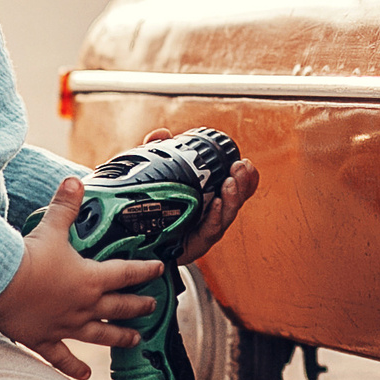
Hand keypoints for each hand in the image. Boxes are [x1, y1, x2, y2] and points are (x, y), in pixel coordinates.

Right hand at [0, 177, 163, 379]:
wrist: (1, 285)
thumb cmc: (28, 257)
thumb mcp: (50, 227)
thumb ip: (66, 206)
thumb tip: (74, 180)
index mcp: (90, 278)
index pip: (126, 273)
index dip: (145, 270)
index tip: (160, 269)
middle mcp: (84, 305)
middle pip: (119, 307)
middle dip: (138, 306)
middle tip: (153, 307)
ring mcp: (66, 326)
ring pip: (101, 335)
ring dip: (120, 337)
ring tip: (135, 340)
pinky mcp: (45, 339)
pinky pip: (63, 357)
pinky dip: (75, 367)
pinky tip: (86, 376)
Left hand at [145, 128, 260, 267]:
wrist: (134, 244)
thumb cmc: (152, 211)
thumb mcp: (155, 178)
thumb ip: (159, 155)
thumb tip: (162, 133)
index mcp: (209, 201)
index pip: (235, 188)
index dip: (245, 177)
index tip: (245, 162)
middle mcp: (211, 217)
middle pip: (236, 201)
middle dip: (243, 184)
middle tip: (240, 167)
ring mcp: (204, 232)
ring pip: (226, 216)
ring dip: (232, 198)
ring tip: (230, 182)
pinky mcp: (194, 246)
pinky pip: (208, 232)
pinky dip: (214, 218)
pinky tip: (217, 204)